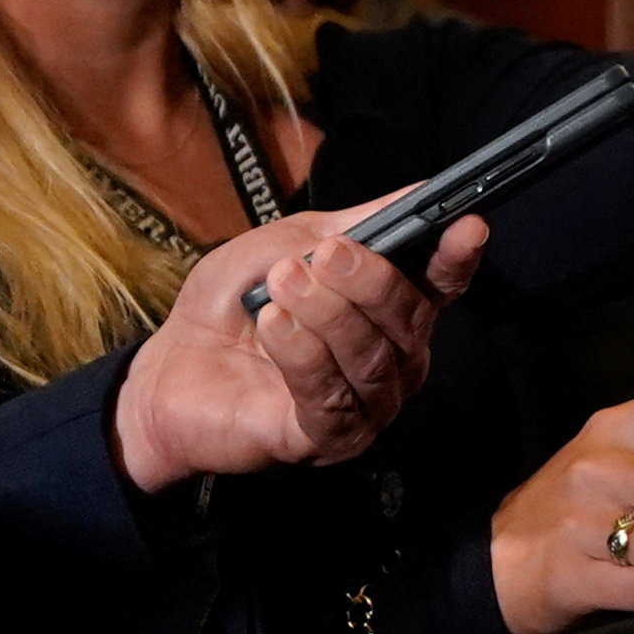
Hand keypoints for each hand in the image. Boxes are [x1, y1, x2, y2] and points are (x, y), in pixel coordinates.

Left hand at [114, 201, 480, 492]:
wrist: (169, 370)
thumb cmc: (231, 307)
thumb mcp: (286, 244)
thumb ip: (350, 226)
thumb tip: (417, 194)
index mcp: (388, 310)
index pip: (442, 285)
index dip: (457, 257)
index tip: (464, 226)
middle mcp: (390, 360)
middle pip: (410, 319)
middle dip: (369, 280)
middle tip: (323, 256)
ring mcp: (364, 405)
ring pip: (373, 358)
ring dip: (326, 314)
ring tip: (280, 285)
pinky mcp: (326, 440)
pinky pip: (332, 398)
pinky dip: (303, 355)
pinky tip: (272, 325)